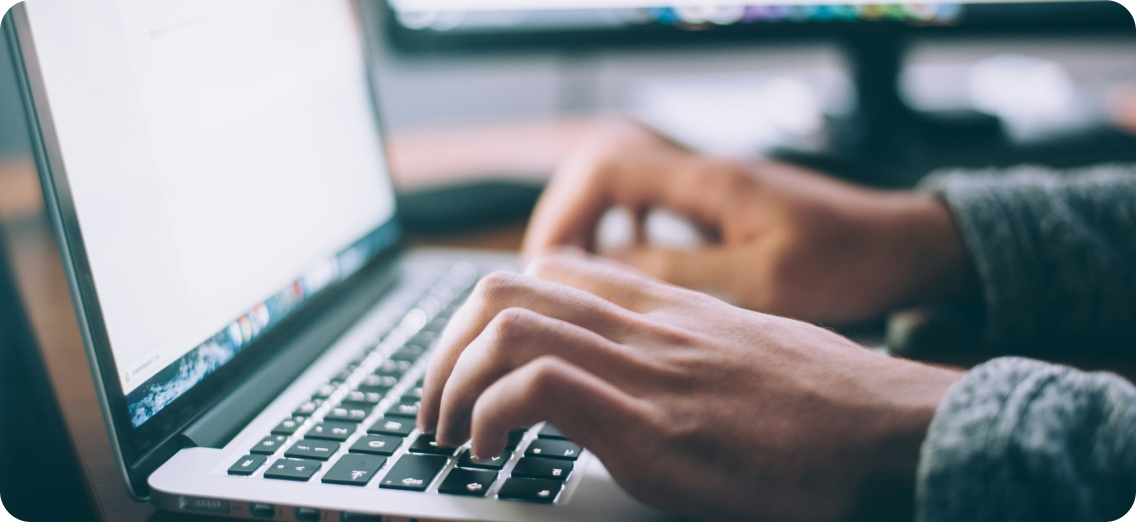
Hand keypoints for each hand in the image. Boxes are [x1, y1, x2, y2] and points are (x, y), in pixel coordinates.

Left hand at [418, 249, 962, 521]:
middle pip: (506, 289)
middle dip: (446, 348)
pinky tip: (490, 452)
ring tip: (449, 433)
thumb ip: (688, 346)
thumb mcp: (748, 349)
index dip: (490, 312)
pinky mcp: (651, 428)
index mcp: (666, 308)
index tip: (474, 362)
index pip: (551, 270)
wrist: (893, 431)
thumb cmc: (830, 402)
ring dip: (452, 382)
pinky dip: (490, 415)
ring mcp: (646, 371)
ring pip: (506, 326)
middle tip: (437, 404)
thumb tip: (649, 373)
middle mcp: (645, 327)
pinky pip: (538, 388)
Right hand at [522, 120, 975, 323]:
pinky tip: (627, 269)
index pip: (607, 168)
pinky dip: (626, 232)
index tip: (547, 264)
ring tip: (577, 275)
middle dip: (567, 218)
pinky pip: (653, 206)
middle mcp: (704, 174)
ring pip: (625, 187)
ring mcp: (713, 187)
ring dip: (593, 225)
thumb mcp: (764, 281)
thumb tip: (610, 272)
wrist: (905, 247)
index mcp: (709, 181)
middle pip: (603, 170)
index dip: (564, 212)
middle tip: (551, 274)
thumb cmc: (849, 262)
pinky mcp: (723, 207)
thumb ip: (684, 272)